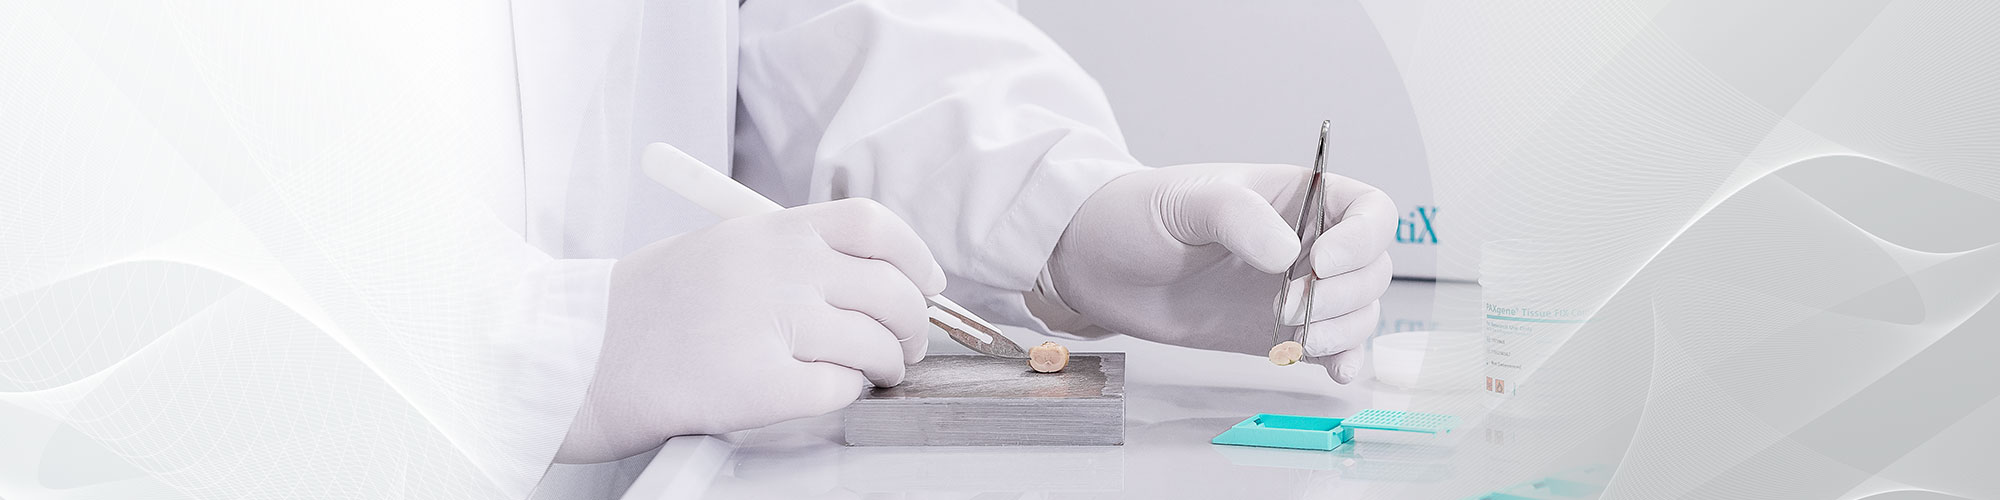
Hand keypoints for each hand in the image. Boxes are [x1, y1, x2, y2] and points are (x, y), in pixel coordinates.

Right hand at [556, 199, 944, 461]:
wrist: (586, 354)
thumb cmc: (652, 307)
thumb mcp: (725, 246)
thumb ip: (795, 253)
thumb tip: (878, 277)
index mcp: (771, 230)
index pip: (873, 226)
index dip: (915, 258)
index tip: (926, 283)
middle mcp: (778, 269)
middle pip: (891, 291)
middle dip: (914, 326)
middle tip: (906, 345)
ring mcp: (771, 324)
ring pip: (875, 346)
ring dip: (885, 365)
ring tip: (871, 373)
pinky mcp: (762, 384)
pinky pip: (840, 390)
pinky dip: (845, 395)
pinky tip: (822, 391)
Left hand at [1046, 163, 1394, 382]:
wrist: (1097, 267)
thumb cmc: (1137, 214)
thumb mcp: (1185, 202)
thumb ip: (1238, 218)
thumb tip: (1286, 256)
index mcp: (1296, 195)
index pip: (1369, 210)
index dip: (1363, 238)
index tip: (1323, 262)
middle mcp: (1307, 241)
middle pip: (1372, 267)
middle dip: (1345, 293)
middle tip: (1287, 307)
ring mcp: (1297, 288)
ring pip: (1359, 310)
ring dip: (1344, 330)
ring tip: (1295, 339)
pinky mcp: (1280, 331)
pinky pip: (1332, 345)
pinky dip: (1343, 358)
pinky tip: (1333, 371)